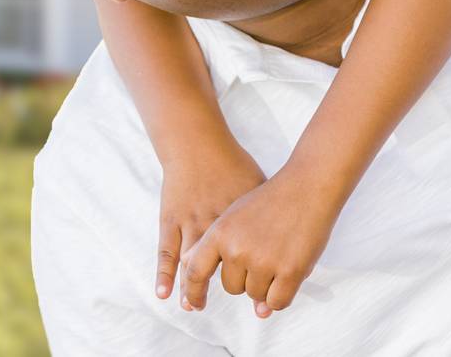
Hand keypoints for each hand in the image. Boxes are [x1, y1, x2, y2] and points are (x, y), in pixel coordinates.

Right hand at [154, 141, 264, 302]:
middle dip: (231, 291)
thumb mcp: (259, 188)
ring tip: (195, 306)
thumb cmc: (233, 164)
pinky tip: (164, 293)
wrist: (198, 144)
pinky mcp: (170, 220)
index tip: (263, 303)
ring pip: (194, 268)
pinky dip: (165, 274)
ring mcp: (191, 224)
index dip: (260, 288)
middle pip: (226, 271)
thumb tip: (286, 232)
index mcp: (242, 224)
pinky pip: (167, 252)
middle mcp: (216, 228)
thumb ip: (268, 214)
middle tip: (240, 306)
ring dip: (194, 290)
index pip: (255, 263)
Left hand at [178, 167, 341, 317]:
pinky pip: (277, 302)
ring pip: (255, 296)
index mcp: (219, 233)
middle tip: (262, 255)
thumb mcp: (234, 217)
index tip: (195, 305)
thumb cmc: (269, 202)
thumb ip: (222, 250)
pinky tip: (287, 276)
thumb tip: (218, 283)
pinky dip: (281, 297)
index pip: (195, 271)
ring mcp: (263, 261)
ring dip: (265, 285)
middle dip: (245, 279)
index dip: (193, 292)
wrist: (305, 187)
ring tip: (277, 256)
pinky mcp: (290, 271)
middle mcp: (236, 249)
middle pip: (231, 288)